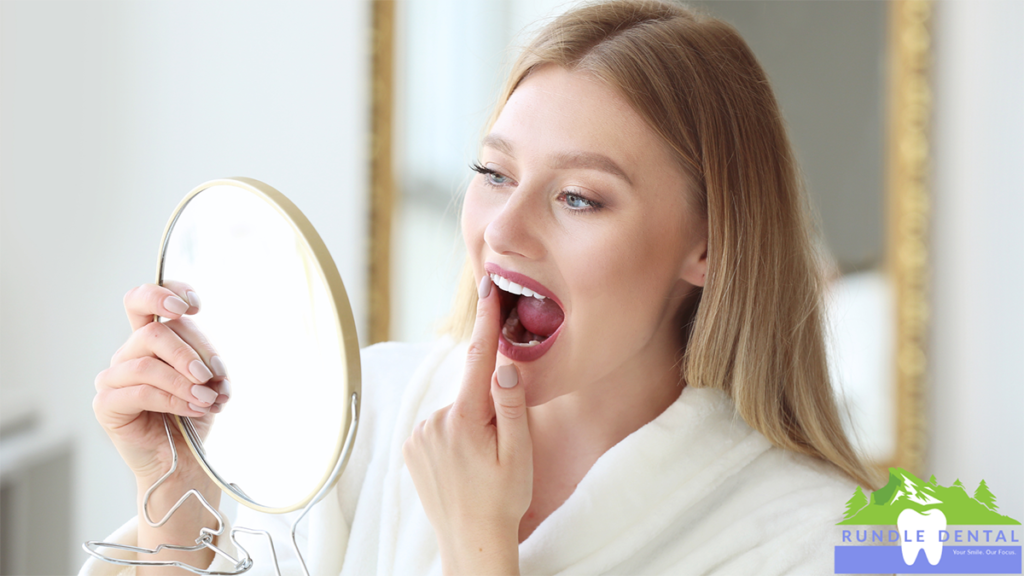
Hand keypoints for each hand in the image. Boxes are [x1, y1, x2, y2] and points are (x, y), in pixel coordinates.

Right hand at [94, 282, 229, 483]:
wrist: (184, 460)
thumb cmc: (196, 414)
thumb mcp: (209, 378)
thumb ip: (203, 356)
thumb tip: (205, 356)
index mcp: (151, 340)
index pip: (143, 301)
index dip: (164, 293)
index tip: (194, 306)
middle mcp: (128, 353)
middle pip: (154, 333)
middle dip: (190, 352)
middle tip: (211, 375)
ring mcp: (113, 378)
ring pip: (148, 363)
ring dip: (185, 381)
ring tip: (208, 398)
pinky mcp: (107, 404)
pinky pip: (140, 391)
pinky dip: (174, 399)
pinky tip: (195, 408)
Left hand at [403, 275, 530, 575]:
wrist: (470, 539)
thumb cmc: (503, 498)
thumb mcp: (519, 454)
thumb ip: (512, 406)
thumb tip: (503, 364)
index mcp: (466, 419)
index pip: (478, 357)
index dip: (485, 319)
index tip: (487, 285)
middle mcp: (435, 421)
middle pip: (471, 391)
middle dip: (489, 405)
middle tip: (501, 446)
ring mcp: (419, 434)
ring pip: (456, 410)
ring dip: (471, 423)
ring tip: (481, 462)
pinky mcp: (411, 446)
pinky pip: (439, 426)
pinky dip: (455, 434)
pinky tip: (463, 464)